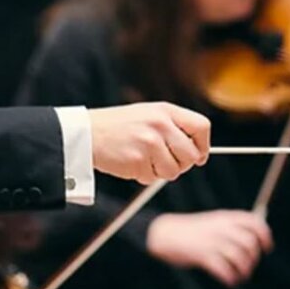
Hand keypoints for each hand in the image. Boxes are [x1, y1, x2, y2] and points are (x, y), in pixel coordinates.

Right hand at [89, 102, 209, 183]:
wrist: (87, 133)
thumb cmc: (118, 125)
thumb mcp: (147, 114)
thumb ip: (172, 127)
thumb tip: (199, 152)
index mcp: (164, 111)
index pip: (202, 127)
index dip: (202, 145)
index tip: (196, 154)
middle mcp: (160, 124)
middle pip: (192, 155)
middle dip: (181, 164)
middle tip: (163, 160)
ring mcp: (149, 142)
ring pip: (174, 171)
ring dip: (160, 171)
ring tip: (142, 158)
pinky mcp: (138, 160)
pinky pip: (154, 178)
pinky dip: (144, 175)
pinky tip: (130, 162)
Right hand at [146, 210, 272, 286]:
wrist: (162, 233)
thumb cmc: (191, 230)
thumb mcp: (212, 221)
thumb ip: (232, 227)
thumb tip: (256, 240)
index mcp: (222, 217)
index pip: (253, 222)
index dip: (264, 235)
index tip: (266, 247)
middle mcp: (218, 227)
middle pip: (249, 242)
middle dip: (253, 258)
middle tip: (246, 264)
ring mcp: (210, 240)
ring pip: (240, 257)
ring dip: (243, 271)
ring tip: (238, 274)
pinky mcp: (201, 255)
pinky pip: (225, 270)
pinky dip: (230, 278)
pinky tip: (227, 279)